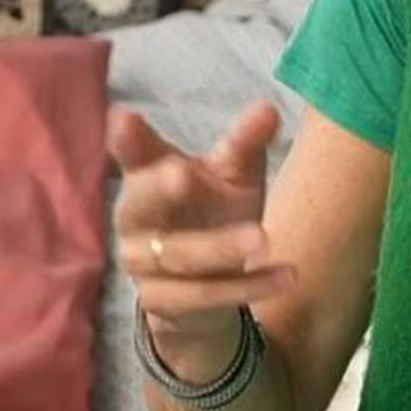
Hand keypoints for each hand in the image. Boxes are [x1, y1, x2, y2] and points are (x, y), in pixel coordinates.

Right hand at [109, 101, 297, 353]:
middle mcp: (137, 218)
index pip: (134, 154)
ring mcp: (144, 262)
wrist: (206, 281)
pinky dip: (247, 287)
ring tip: (263, 238)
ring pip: (180, 255)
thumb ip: (245, 143)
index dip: (128, 138)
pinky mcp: (162, 301)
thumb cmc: (212, 207)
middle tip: (183, 173)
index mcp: (148, 176)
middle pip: (142, 203)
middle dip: (160, 190)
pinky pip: (205, 295)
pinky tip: (286, 276)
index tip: (124, 117)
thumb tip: (268, 109)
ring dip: (221, 247)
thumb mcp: (232, 173)